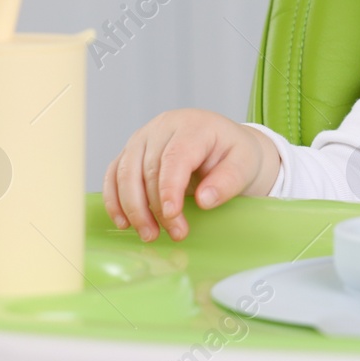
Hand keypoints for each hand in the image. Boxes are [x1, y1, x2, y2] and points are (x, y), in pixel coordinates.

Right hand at [103, 109, 281, 241]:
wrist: (225, 144)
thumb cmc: (235, 154)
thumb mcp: (245, 165)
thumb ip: (228, 181)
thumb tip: (205, 200)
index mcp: (193, 125)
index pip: (175, 157)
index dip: (170, 188)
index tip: (173, 216)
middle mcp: (163, 127)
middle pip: (148, 168)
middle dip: (157, 207)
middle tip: (175, 234)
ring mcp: (143, 137)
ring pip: (125, 173)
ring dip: (133, 208)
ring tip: (150, 235)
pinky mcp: (131, 152)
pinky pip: (114, 175)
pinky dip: (115, 200)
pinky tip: (125, 222)